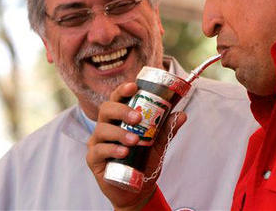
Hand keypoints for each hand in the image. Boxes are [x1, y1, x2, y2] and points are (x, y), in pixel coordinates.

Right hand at [86, 82, 186, 209]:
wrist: (138, 189)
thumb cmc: (144, 160)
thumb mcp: (158, 142)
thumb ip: (167, 128)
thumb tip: (182, 115)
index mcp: (120, 118)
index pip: (118, 98)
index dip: (123, 90)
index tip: (133, 86)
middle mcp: (106, 126)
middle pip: (106, 109)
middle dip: (122, 110)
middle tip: (138, 118)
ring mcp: (97, 142)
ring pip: (102, 129)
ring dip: (120, 133)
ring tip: (135, 140)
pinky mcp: (93, 159)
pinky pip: (98, 150)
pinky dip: (112, 149)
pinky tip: (124, 152)